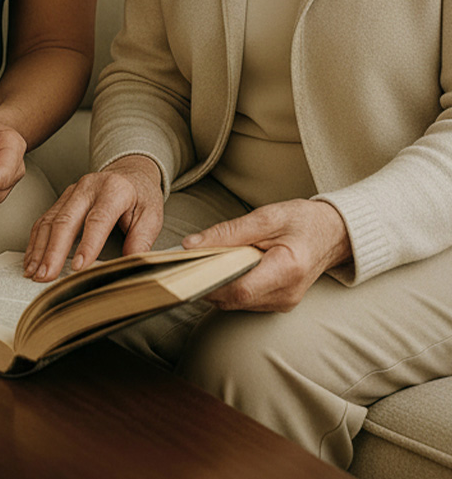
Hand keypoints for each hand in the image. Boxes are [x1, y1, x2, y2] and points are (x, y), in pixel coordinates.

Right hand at [23, 155, 164, 281]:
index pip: (98, 219)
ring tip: (34, 272)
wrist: (131, 173)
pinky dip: (36, 242)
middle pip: (67, 219)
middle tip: (46, 275)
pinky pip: (44, 220)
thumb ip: (142, 240)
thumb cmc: (141, 196)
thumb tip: (132, 263)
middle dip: (54, 250)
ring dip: (40, 248)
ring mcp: (72, 192)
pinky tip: (32, 259)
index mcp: (114, 189)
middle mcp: (89, 187)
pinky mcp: (63, 199)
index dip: (88, 244)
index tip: (78, 267)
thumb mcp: (152, 216)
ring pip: (51, 220)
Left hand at [182, 198, 351, 311]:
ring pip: (235, 302)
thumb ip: (229, 232)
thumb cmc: (304, 221)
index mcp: (287, 270)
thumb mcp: (267, 216)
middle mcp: (285, 295)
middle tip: (192, 258)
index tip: (188, 265)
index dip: (210, 280)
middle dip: (208, 280)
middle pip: (233, 299)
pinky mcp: (277, 304)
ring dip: (218, 283)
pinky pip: (244, 300)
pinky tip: (227, 267)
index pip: (239, 288)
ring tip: (211, 258)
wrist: (333, 234)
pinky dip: (230, 285)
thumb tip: (192, 245)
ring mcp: (283, 303)